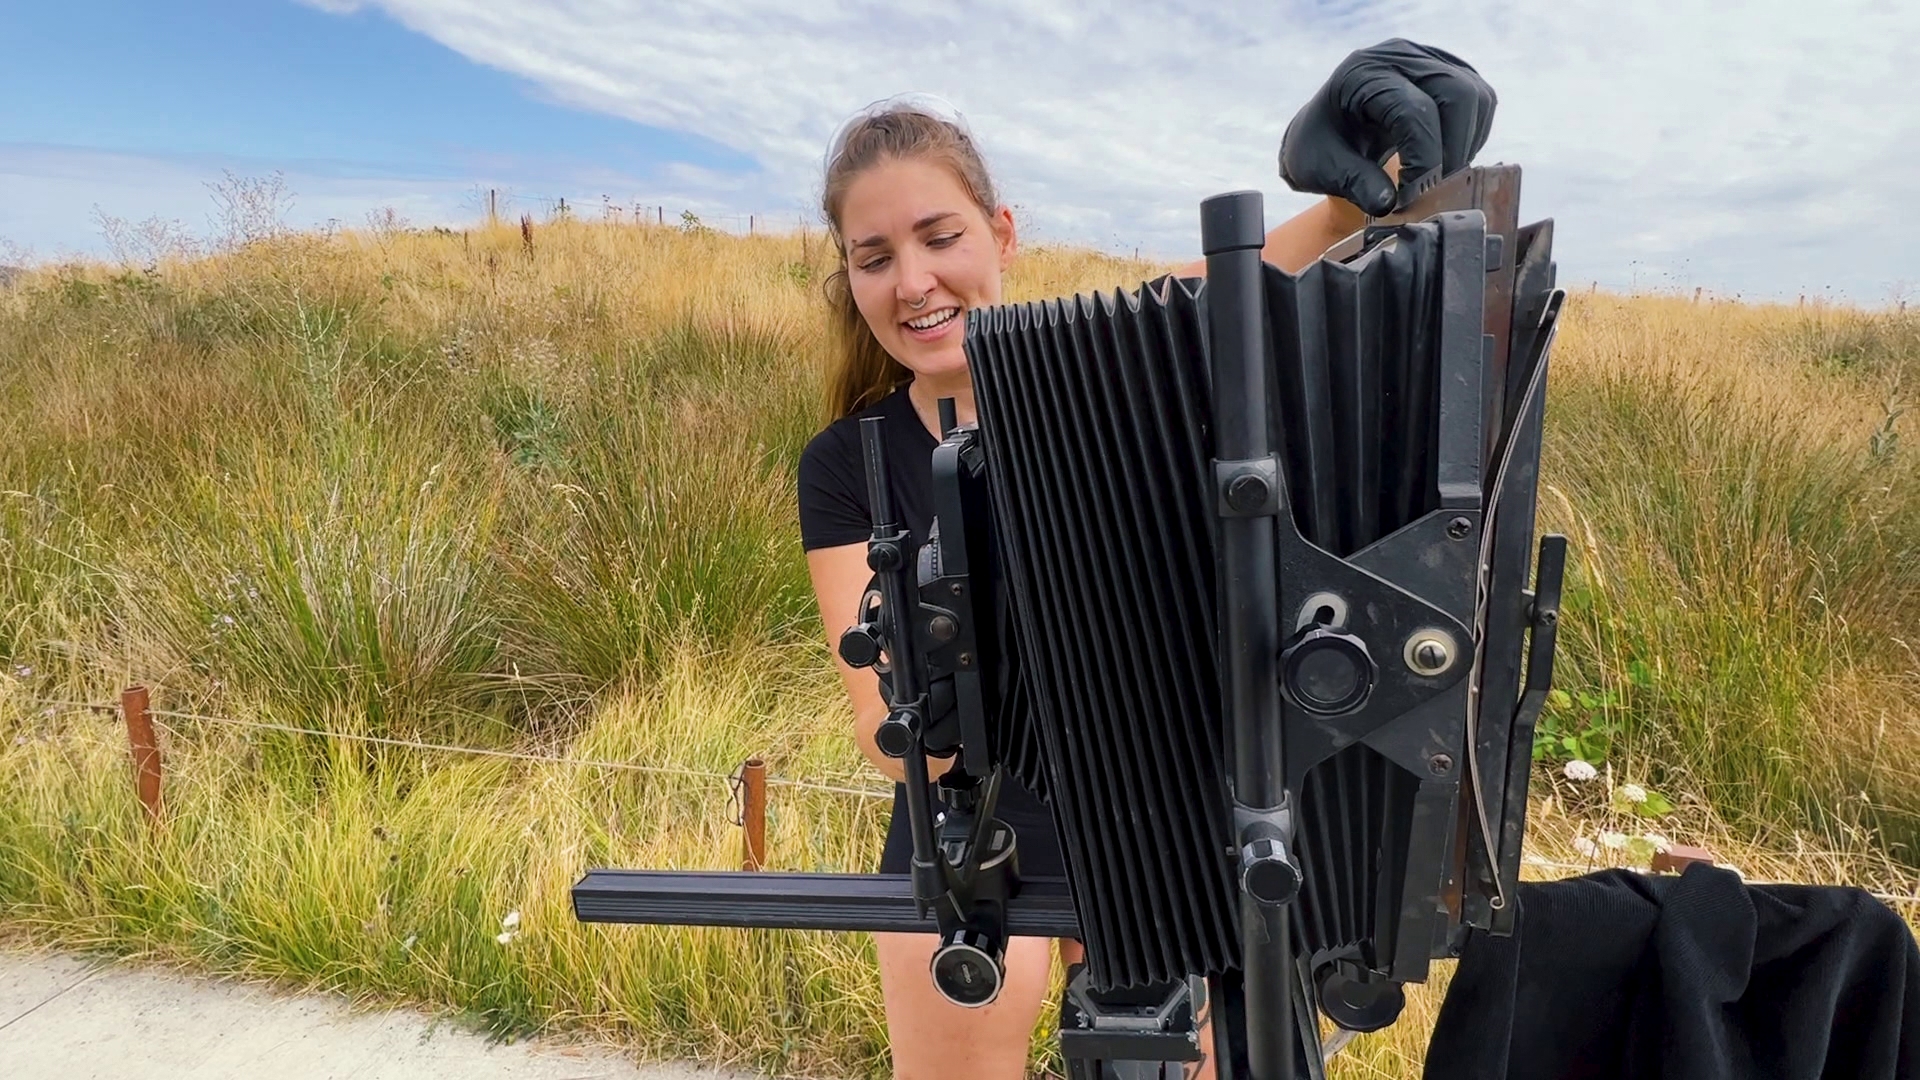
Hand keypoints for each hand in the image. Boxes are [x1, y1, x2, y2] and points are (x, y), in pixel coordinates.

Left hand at [1279, 38, 1496, 216]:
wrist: (1325, 129)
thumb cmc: (1318, 145)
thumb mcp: (1319, 167)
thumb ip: (1353, 183)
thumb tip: (1388, 204)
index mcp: (1364, 73)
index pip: (1414, 110)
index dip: (1423, 159)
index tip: (1409, 197)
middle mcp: (1400, 56)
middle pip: (1456, 94)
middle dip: (1451, 150)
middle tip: (1429, 188)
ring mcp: (1429, 60)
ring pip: (1475, 98)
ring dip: (1464, 145)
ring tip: (1435, 177)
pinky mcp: (1449, 73)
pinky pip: (1480, 103)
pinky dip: (1470, 137)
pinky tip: (1444, 159)